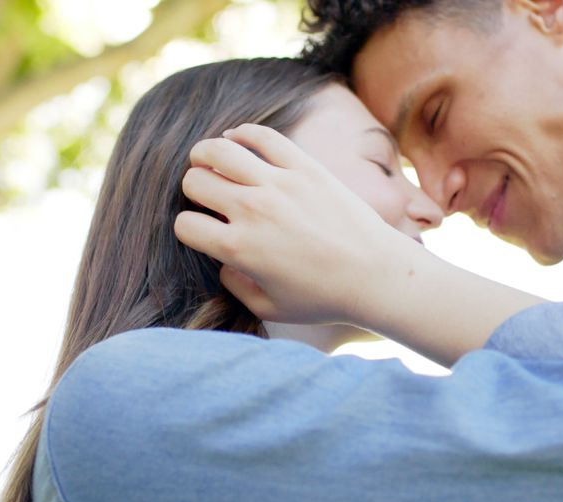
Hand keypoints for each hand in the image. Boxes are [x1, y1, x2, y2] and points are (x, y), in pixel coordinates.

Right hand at [174, 124, 414, 324]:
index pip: (185, 225)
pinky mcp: (305, 167)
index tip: (204, 233)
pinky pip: (262, 136)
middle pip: (195, 181)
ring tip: (208, 161)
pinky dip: (242, 133)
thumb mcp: (270, 307)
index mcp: (240, 249)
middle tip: (209, 198)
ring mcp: (280, 184)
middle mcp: (254, 211)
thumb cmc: (324, 298)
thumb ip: (235, 286)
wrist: (377, 275)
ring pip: (219, 150)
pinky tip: (237, 140)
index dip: (188, 229)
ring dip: (205, 155)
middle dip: (195, 191)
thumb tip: (222, 261)